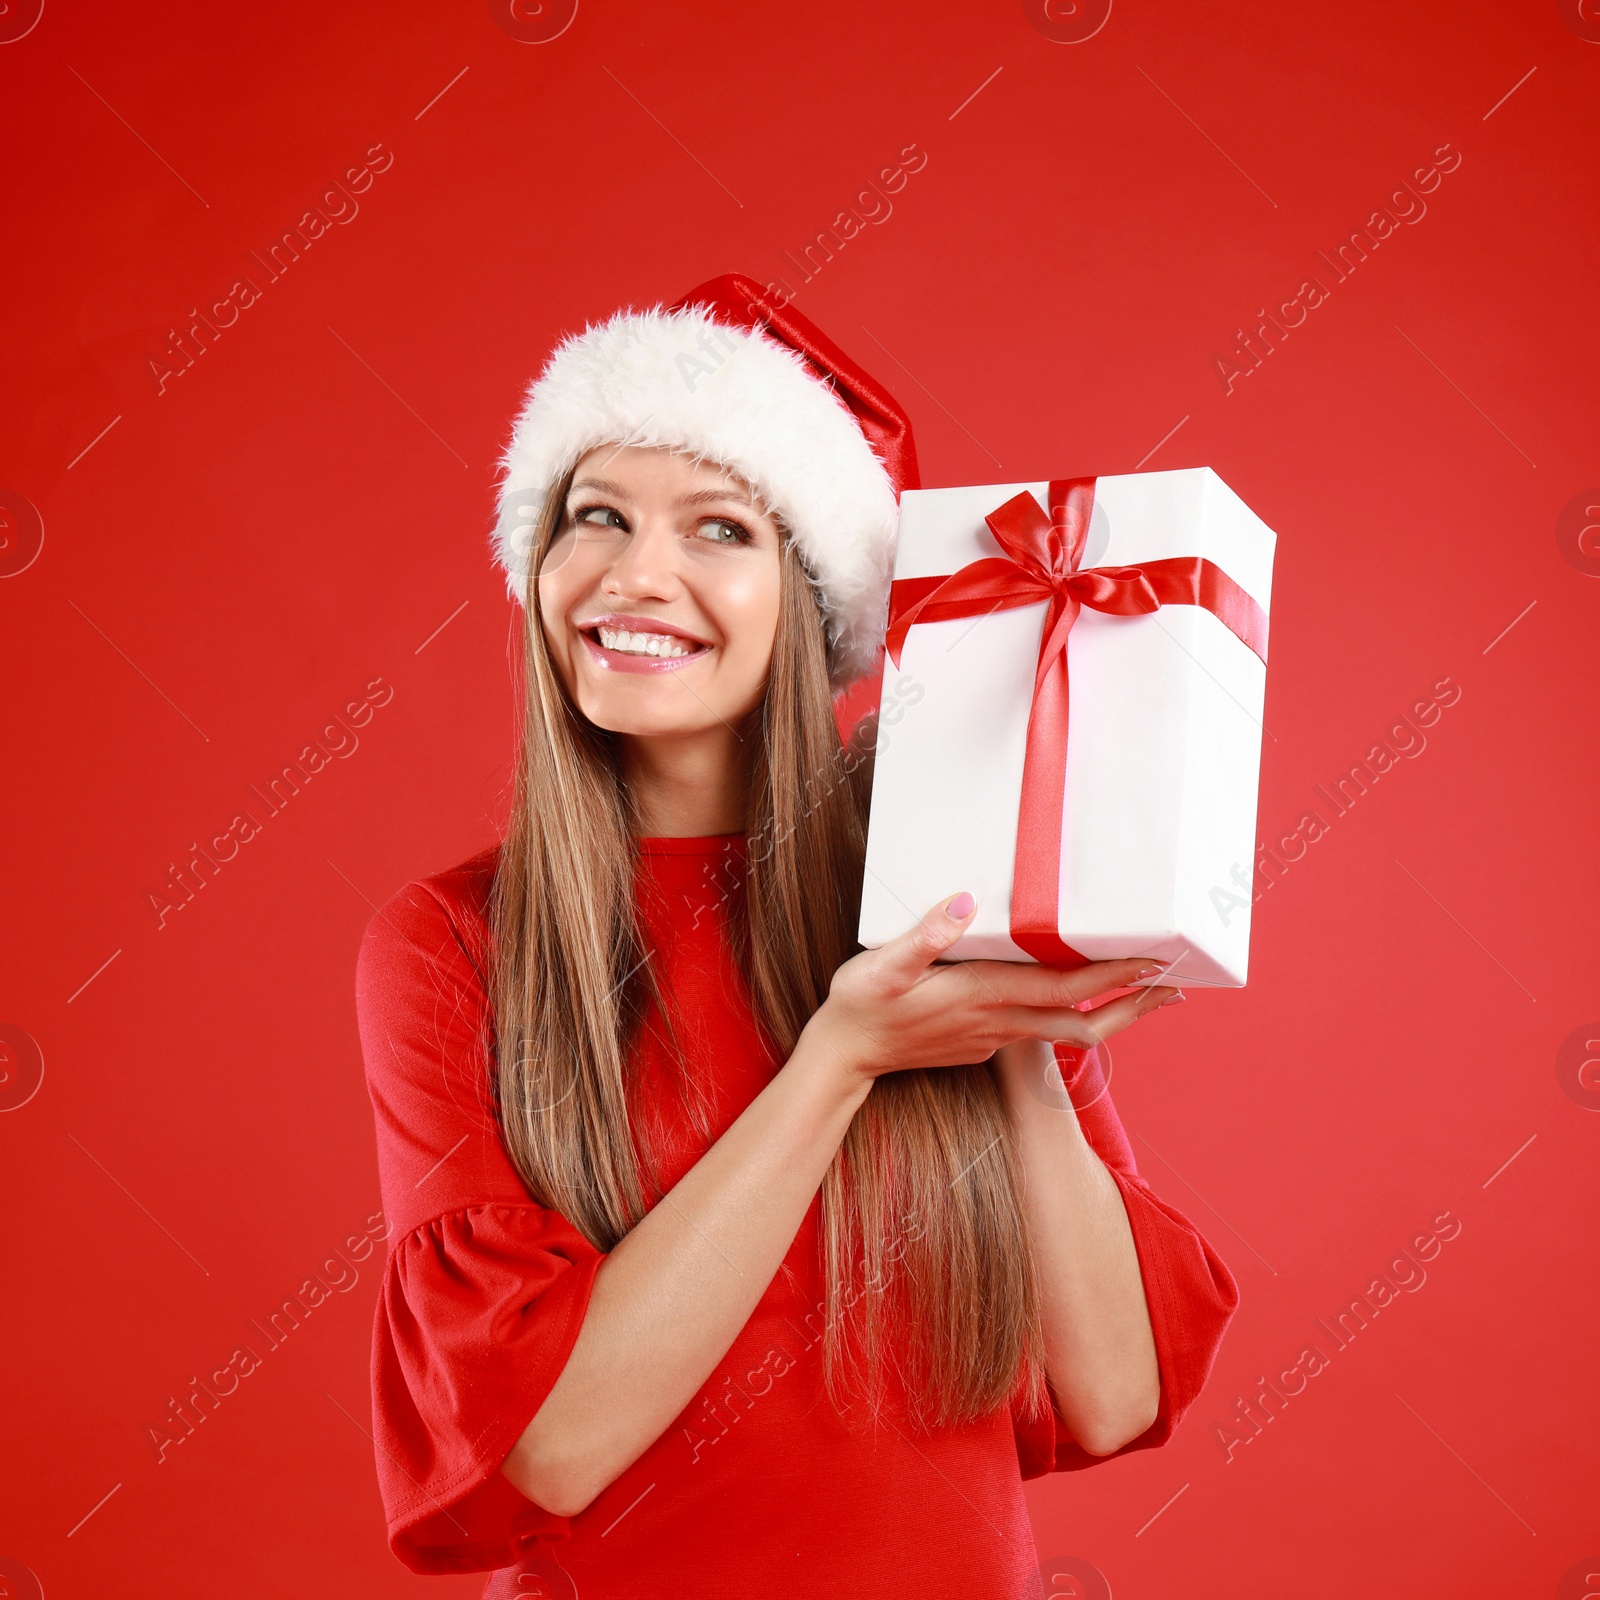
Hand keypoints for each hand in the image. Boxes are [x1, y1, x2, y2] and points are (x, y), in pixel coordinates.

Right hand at [803, 893, 1181, 1084]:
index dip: (1111, 976)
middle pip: (1082, 1019)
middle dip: (1132, 1004)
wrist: (844, 1058)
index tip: (1154, 962)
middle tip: (1178, 990)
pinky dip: (1071, 1016)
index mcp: (982, 995)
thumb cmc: (860, 1007)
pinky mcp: (982, 1042)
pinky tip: (1075, 1000)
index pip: (1063, 987)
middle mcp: (997, 1020)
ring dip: (1111, 1014)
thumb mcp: (882, 965)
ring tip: (1147, 998)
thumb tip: (965, 903)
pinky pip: (1040, 1031)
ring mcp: (992, 1036)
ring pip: (1067, 1030)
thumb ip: (925, 936)